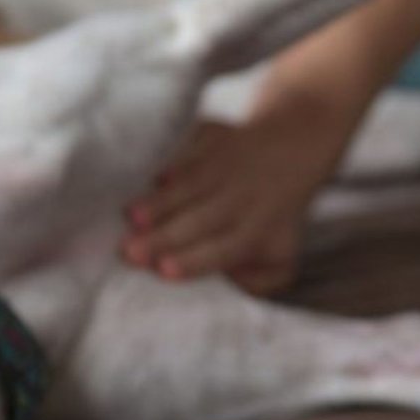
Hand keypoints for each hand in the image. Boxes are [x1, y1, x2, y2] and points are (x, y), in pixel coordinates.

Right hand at [122, 117, 339, 295]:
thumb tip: (230, 283)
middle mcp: (241, 199)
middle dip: (163, 237)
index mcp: (254, 231)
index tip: (163, 270)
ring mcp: (225, 166)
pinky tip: (155, 179)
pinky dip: (175, 163)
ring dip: (160, 202)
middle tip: (128, 251)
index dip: (192, 260)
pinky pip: (191, 150)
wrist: (291, 145)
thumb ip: (259, 282)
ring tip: (131, 216)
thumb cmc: (270, 215)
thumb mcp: (281, 256)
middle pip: (199, 222)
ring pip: (189, 187)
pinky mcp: (212, 136)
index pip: (222, 250)